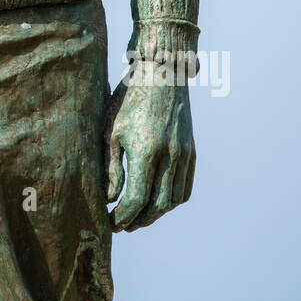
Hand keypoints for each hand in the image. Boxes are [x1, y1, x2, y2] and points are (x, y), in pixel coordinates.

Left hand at [106, 62, 195, 231]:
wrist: (161, 74)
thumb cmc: (128, 99)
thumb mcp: (110, 131)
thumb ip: (110, 168)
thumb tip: (110, 200)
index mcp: (146, 150)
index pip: (138, 199)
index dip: (124, 216)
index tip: (111, 222)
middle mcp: (170, 155)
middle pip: (158, 206)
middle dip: (139, 221)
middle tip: (123, 225)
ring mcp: (184, 154)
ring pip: (174, 200)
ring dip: (156, 214)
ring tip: (137, 217)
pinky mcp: (191, 151)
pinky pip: (185, 187)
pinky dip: (172, 201)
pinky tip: (156, 202)